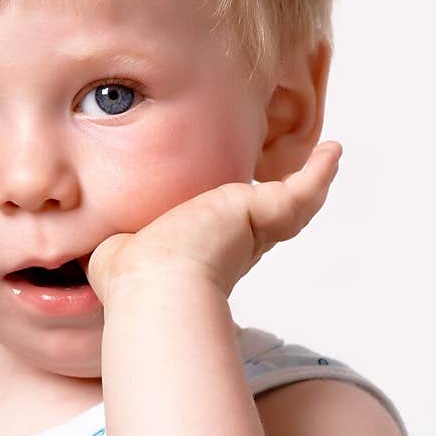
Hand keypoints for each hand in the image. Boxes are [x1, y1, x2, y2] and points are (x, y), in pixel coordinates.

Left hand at [85, 140, 342, 303]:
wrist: (154, 286)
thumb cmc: (131, 278)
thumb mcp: (120, 249)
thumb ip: (118, 243)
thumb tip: (102, 248)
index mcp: (204, 252)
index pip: (229, 232)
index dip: (241, 221)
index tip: (242, 209)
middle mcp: (235, 243)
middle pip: (270, 217)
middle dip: (287, 199)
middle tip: (304, 181)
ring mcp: (253, 230)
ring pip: (291, 205)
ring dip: (313, 182)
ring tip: (329, 158)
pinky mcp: (264, 214)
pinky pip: (301, 191)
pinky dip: (319, 172)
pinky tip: (333, 150)